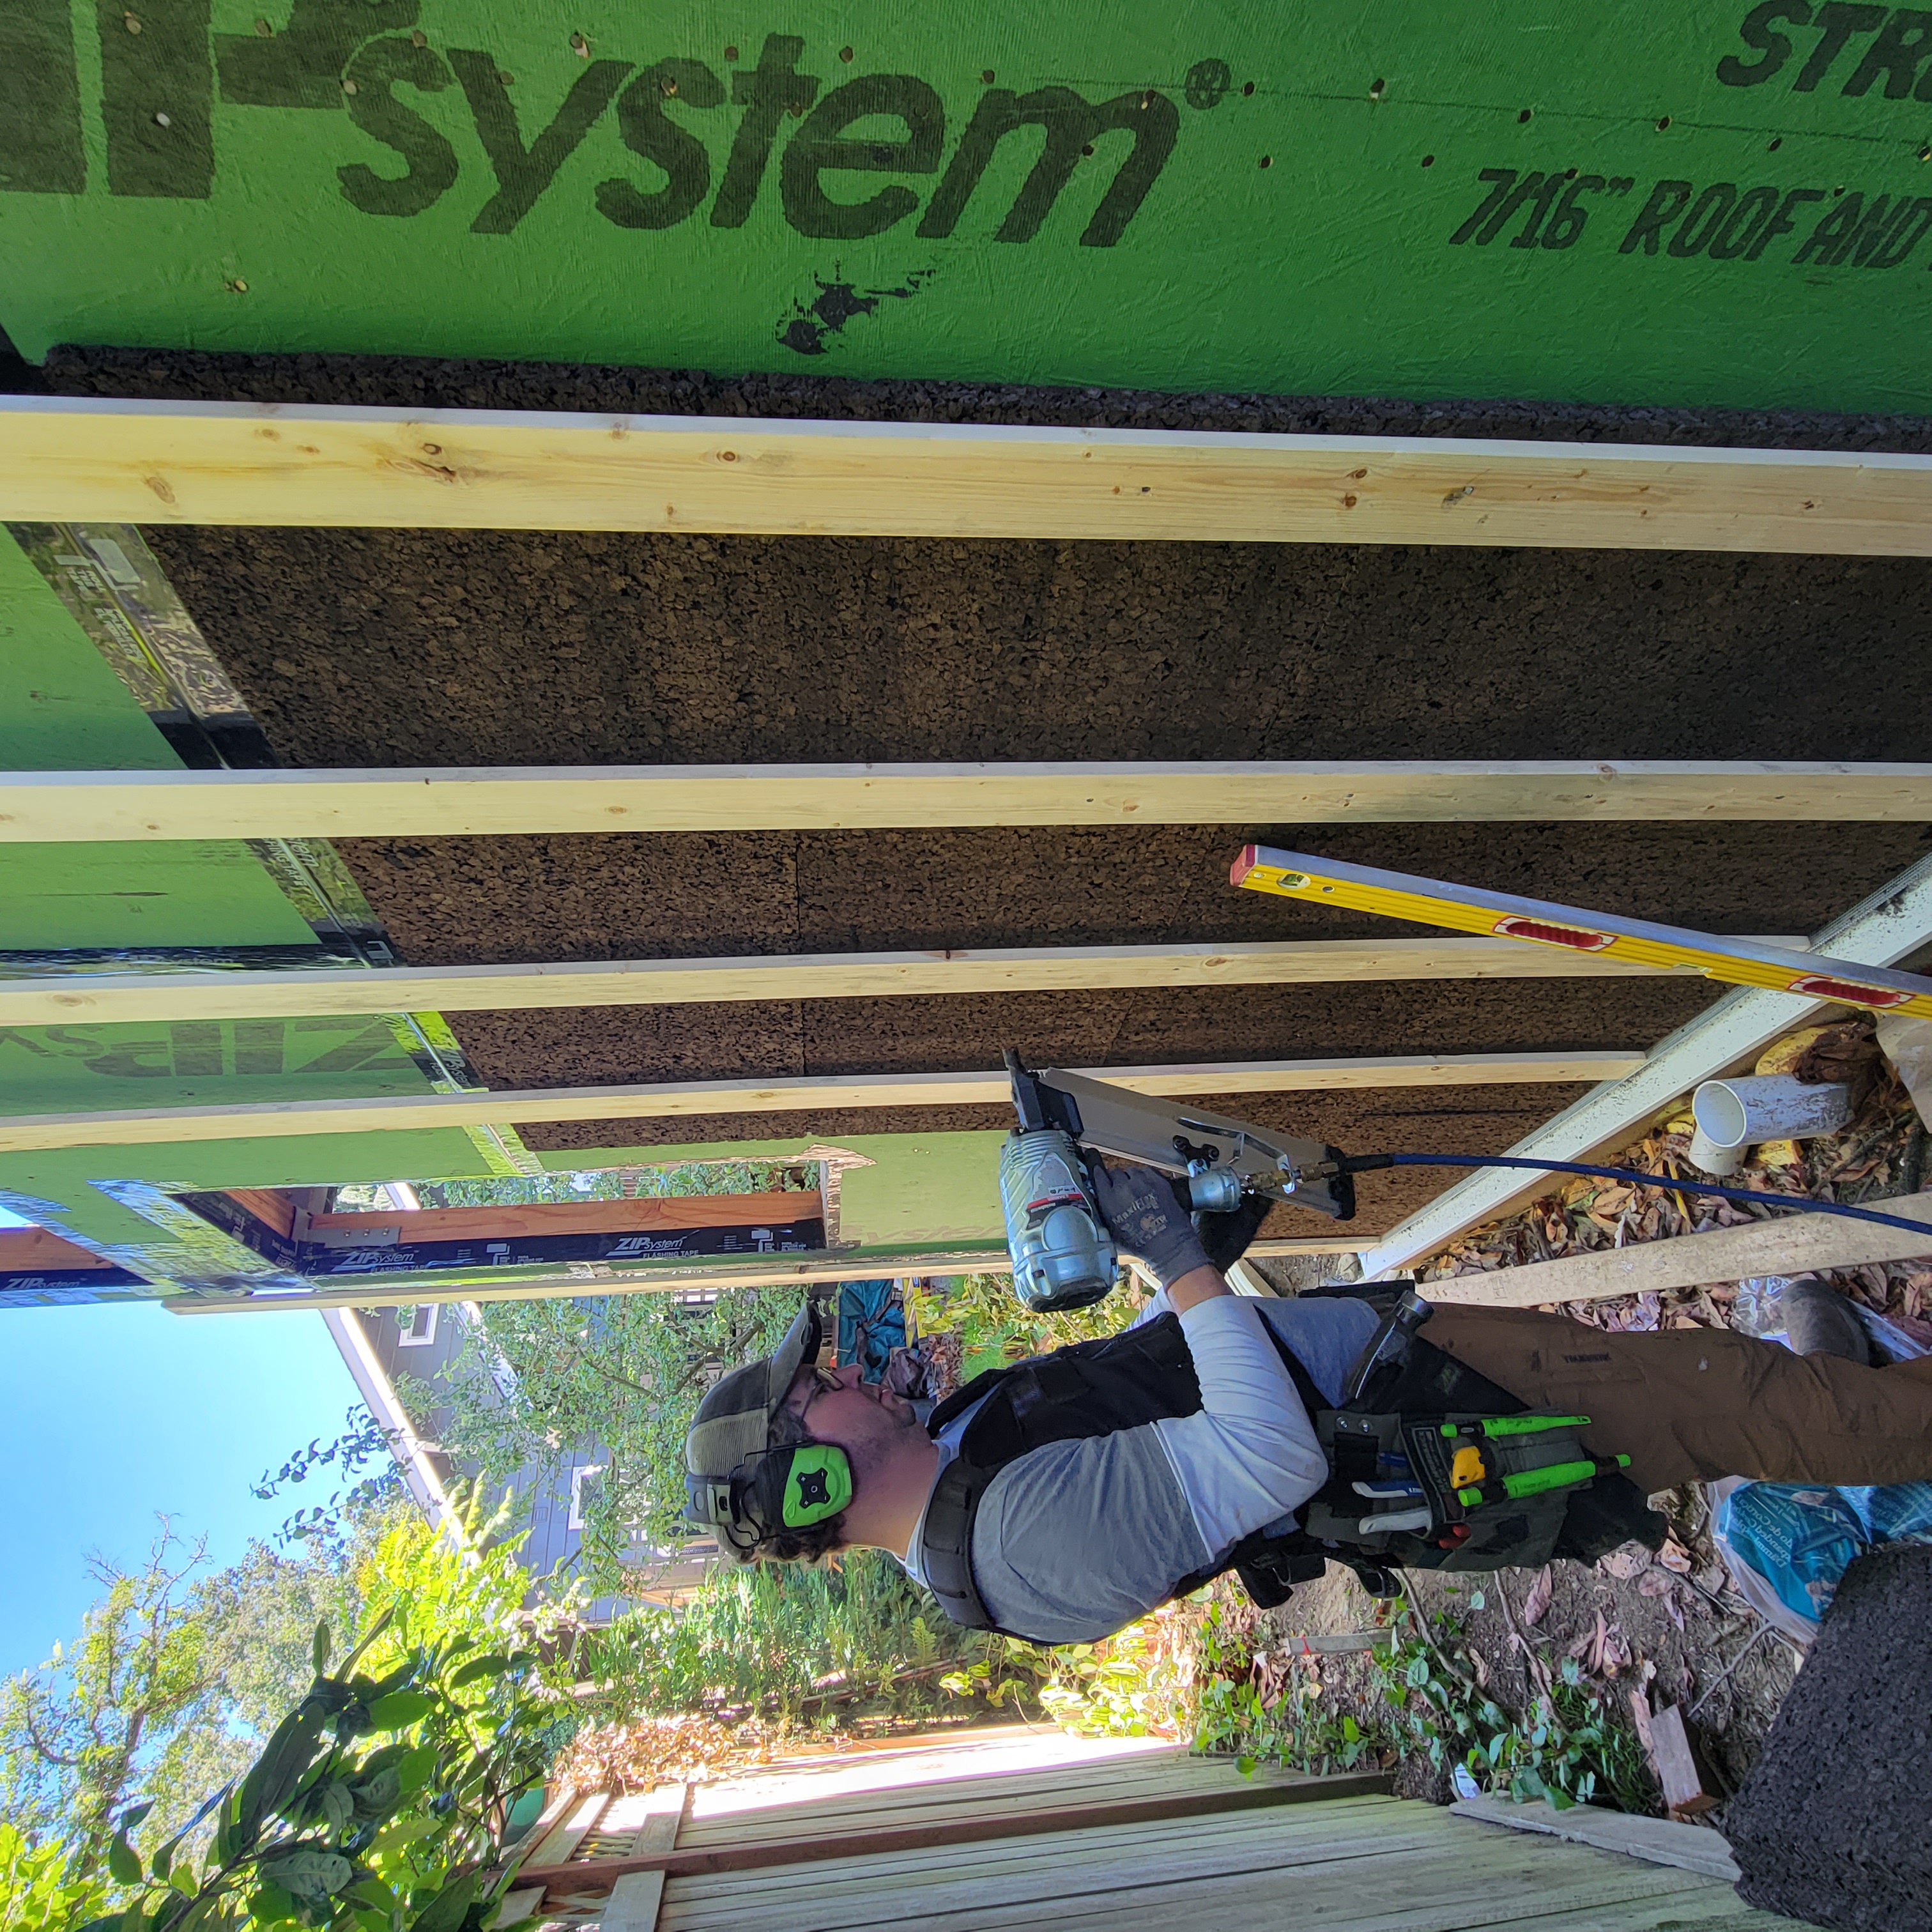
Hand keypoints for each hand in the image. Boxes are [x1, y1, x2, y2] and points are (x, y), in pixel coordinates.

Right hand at [1090, 1162, 1212, 1288]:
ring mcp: (1142, 1182)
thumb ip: (1103, 1215)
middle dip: (1116, 1179)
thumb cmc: (1141, 1243)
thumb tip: (1100, 1207)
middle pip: (1115, 1173)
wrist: (1167, 1243)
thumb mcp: (1112, 1233)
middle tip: (1120, 1188)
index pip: (1099, 1177)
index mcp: (1109, 1199)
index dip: (1099, 1175)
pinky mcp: (1158, 1181)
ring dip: (1131, 1177)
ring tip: (1135, 1188)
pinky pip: (1147, 1171)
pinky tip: (1147, 1185)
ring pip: (1131, 1171)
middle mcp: (1123, 1187)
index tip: (1099, 1174)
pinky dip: (1145, 1176)